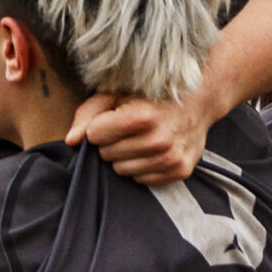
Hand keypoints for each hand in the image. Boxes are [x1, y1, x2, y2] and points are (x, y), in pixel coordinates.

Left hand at [66, 91, 210, 182]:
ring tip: (140, 138)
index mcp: (140, 116)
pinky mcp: (179, 170)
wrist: (200, 98)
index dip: (100, 125)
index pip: (94, 135)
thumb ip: (89, 113)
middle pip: (106, 155)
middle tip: (129, 127)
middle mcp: (157, 140)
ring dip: (125, 156)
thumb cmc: (152, 93)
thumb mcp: (118, 92)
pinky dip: (143, 167)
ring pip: (121, 170)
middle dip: (112, 141)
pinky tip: (153, 149)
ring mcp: (170, 158)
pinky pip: (142, 180)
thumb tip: (71, 141)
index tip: (114, 116)